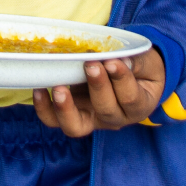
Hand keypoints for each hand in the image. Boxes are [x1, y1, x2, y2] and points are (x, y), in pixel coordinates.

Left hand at [33, 48, 165, 136]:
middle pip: (105, 111)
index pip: (131, 98)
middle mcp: (115, 119)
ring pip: (75, 126)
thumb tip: (118, 59)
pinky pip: (54, 120)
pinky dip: (44, 108)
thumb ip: (134, 62)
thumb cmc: (140, 69)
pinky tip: (39, 89)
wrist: (128, 76)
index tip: (112, 61)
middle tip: (91, 65)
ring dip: (65, 108)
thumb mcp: (145, 62)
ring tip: (59, 88)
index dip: (121, 80)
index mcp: (138, 106)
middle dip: (97, 87)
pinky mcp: (72, 115)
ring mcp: (91, 119)